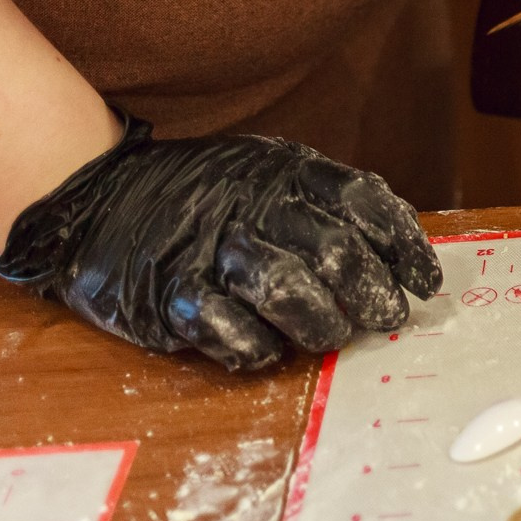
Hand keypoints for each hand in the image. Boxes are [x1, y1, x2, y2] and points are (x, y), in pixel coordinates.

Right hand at [0, 111, 442, 371]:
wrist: (93, 197)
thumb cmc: (201, 196)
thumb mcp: (266, 175)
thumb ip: (322, 206)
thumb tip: (398, 254)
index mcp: (283, 170)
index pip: (362, 201)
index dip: (402, 245)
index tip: (426, 284)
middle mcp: (251, 204)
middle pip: (334, 250)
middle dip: (373, 293)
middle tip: (389, 319)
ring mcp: (208, 248)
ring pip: (286, 288)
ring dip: (323, 324)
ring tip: (334, 338)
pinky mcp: (167, 293)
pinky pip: (226, 328)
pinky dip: (257, 347)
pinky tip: (269, 350)